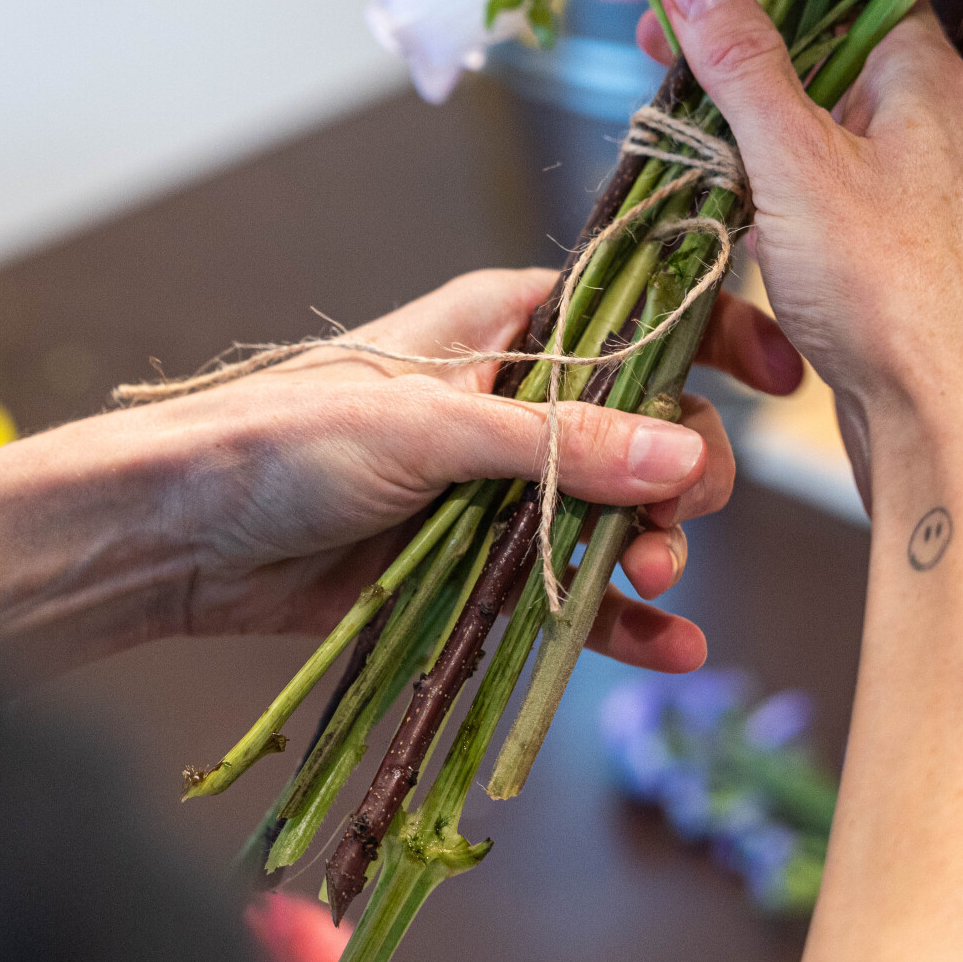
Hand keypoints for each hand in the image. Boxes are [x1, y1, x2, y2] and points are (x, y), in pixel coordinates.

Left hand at [101, 266, 802, 669]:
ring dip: (652, 550)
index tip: (779, 369)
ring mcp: (502, 488)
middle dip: (682, 473)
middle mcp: (517, 400)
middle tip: (674, 522)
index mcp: (507, 325)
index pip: (639, 311)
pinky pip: (571, 592)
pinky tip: (668, 649)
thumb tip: (686, 453)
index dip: (713, 329)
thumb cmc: (287, 439)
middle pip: (648, 426)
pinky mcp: (478, 569)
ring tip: (655, 586)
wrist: (182, 535)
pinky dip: (619, 620)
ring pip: (618, 514)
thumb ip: (560, 444)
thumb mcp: (431, 429)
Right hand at [636, 0, 962, 498]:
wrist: (948, 426)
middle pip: (821, 56)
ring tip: (674, 130)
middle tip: (657, 51)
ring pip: (813, 131)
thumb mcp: (796, 159)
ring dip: (744, 128)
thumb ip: (741, 61)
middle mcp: (927, 124)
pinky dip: (765, 191)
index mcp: (924, 77)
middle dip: (737, 55)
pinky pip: (816, 195)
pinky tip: (720, 208)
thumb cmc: (891, 292)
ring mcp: (910, 191)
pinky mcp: (887, 252)